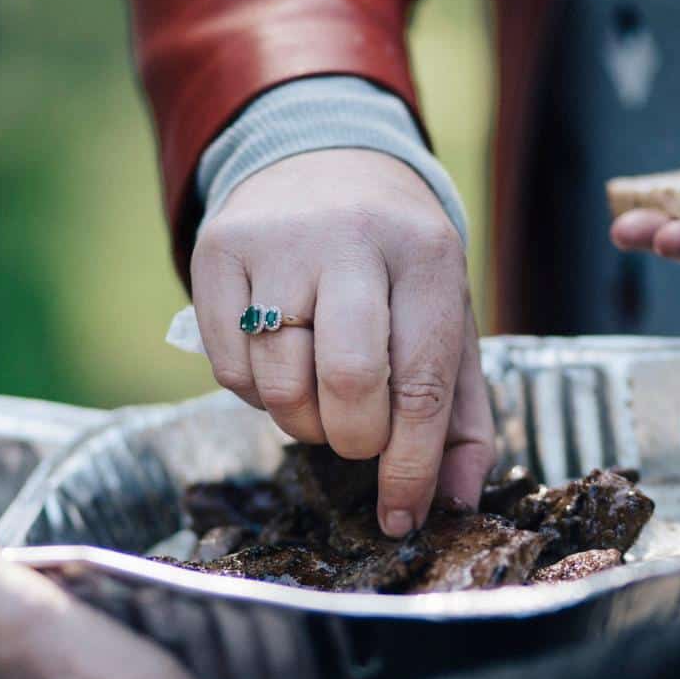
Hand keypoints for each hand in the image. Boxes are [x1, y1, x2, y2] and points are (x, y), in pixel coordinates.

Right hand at [192, 148, 495, 536]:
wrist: (326, 163)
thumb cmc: (396, 268)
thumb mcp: (447, 324)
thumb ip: (460, 419)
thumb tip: (452, 503)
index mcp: (427, 257)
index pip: (421, 384)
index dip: (410, 466)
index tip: (400, 515)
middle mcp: (353, 238)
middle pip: (348, 380)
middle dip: (354, 439)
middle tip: (357, 439)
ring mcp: (279, 241)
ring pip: (279, 381)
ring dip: (302, 421)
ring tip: (320, 397)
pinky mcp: (219, 250)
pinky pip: (227, 368)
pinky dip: (255, 394)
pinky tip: (280, 364)